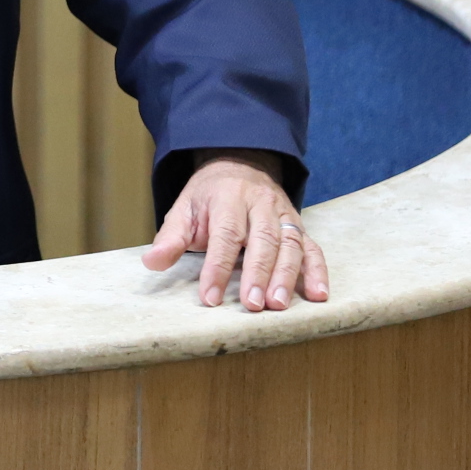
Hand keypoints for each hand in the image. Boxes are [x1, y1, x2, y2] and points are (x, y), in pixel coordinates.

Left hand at [140, 151, 330, 311]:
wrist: (240, 164)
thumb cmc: (209, 195)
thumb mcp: (184, 208)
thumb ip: (171, 237)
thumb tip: (152, 263)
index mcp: (228, 199)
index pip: (224, 235)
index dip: (217, 267)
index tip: (210, 298)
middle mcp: (260, 205)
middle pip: (262, 240)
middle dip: (258, 274)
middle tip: (253, 305)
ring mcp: (284, 216)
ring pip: (290, 245)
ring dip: (287, 277)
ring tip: (279, 305)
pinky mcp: (300, 227)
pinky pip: (313, 248)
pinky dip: (318, 271)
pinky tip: (318, 295)